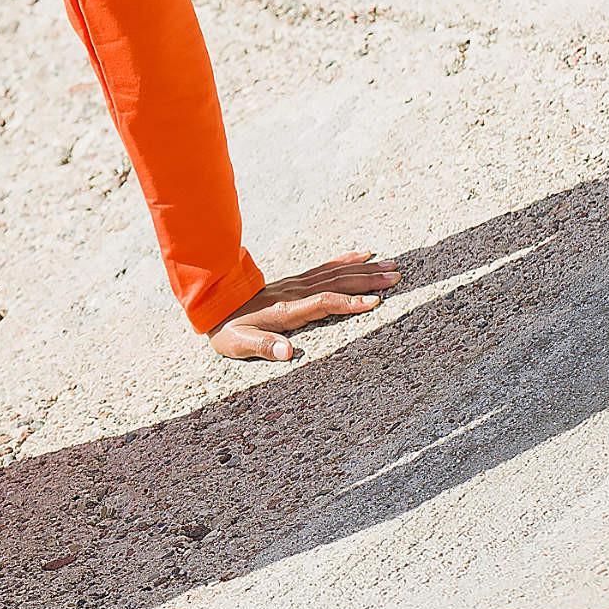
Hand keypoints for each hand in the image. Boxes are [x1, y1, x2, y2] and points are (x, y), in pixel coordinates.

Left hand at [208, 249, 400, 362]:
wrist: (212, 305)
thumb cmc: (227, 330)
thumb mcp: (239, 344)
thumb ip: (263, 347)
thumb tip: (287, 353)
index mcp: (285, 310)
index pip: (323, 303)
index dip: (349, 302)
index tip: (375, 302)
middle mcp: (294, 294)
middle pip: (337, 283)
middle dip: (368, 280)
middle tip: (397, 276)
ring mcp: (295, 285)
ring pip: (335, 273)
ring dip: (364, 269)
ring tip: (391, 265)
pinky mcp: (294, 283)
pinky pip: (325, 269)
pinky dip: (346, 261)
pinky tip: (362, 255)